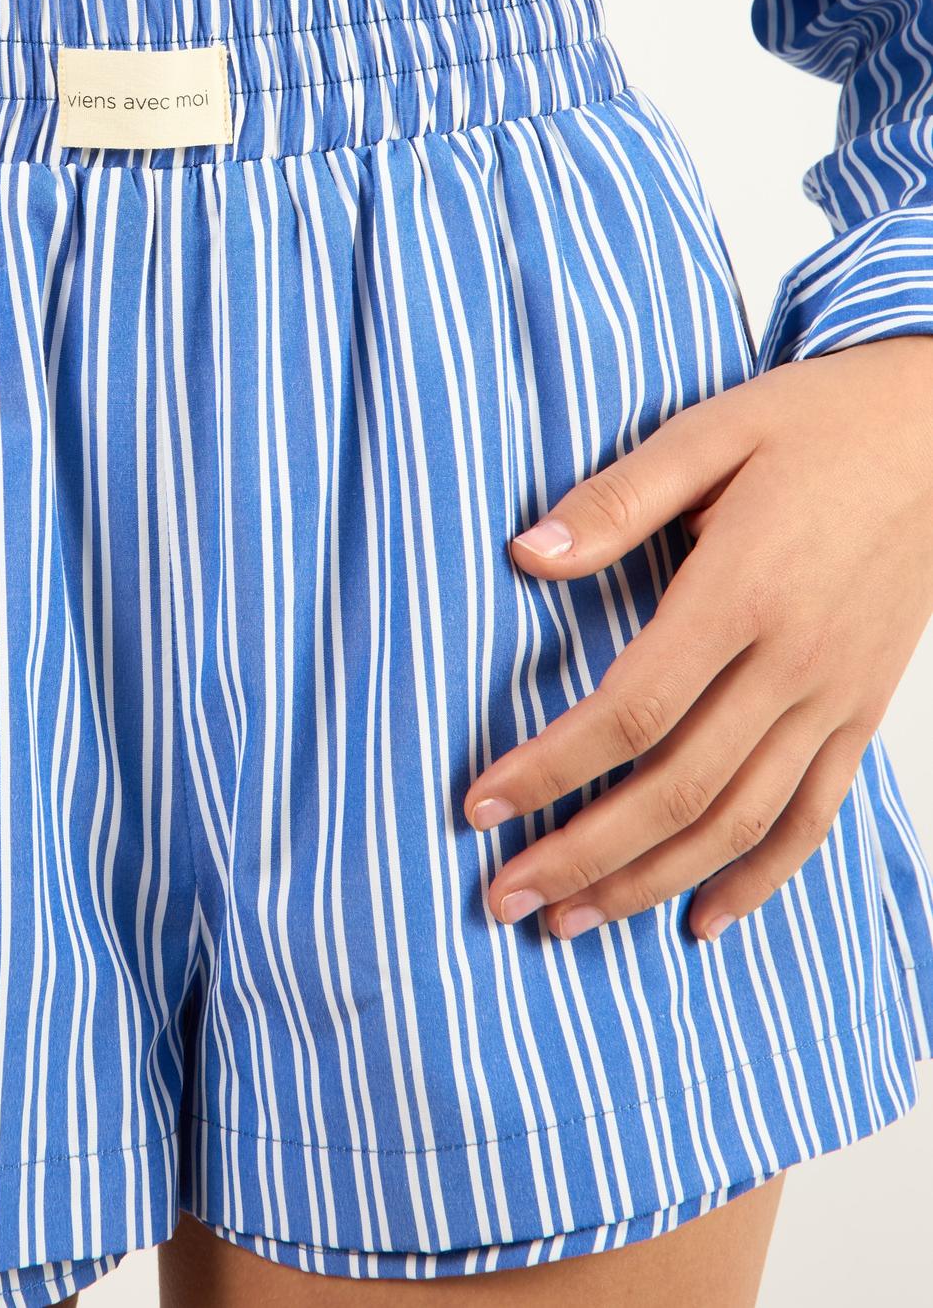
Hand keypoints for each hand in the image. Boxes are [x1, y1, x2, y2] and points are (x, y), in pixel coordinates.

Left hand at [461, 333, 932, 943]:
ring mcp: (835, 697)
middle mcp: (794, 662)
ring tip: (573, 920)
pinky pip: (813, 817)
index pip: (632, 710)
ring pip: (741, 822)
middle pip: (679, 788)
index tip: (481, 805)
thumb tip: (527, 554)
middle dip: (585, 853)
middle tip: (505, 896)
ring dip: (652, 881)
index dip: (552, 768)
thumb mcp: (708, 432)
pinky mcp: (862, 712)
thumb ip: (617, 499)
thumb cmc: (814, 424)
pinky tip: (702, 920)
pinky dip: (760, 880)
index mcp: (742, 591)